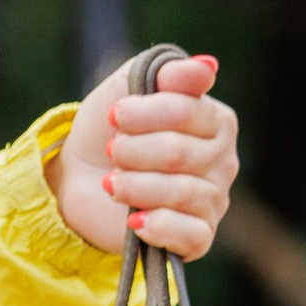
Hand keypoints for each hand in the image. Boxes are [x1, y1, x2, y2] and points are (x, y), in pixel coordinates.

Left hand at [49, 50, 238, 261]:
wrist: (81, 178)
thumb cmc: (113, 129)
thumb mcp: (130, 87)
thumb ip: (169, 72)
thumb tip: (208, 67)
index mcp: (217, 121)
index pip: (187, 111)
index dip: (143, 113)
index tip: (115, 116)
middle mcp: (224, 161)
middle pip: (177, 153)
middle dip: (131, 150)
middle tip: (112, 151)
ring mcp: (214, 202)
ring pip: (179, 193)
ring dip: (132, 185)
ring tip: (111, 182)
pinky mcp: (199, 239)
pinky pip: (190, 234)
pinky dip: (157, 226)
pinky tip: (133, 220)